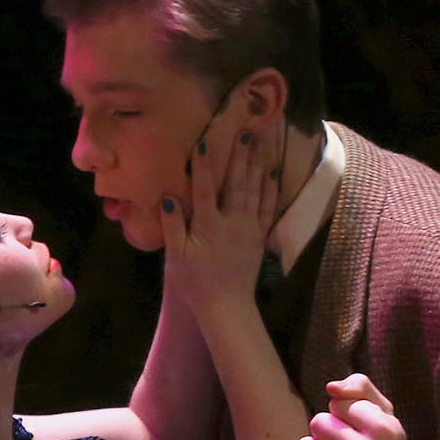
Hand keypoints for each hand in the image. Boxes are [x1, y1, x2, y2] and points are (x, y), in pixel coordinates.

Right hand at [158, 130, 278, 316]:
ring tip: (259, 143)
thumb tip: (168, 197)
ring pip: (254, 191)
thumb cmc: (195, 283)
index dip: (204, 165)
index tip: (204, 141)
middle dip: (239, 156)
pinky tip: (271, 173)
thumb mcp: (176, 257)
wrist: (226, 308)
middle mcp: (232, 223)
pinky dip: (270, 190)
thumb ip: (173, 226)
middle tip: (245, 131)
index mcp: (208, 226)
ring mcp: (249, 229)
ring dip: (256, 165)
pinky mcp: (259, 237)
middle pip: (236, 183)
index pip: (205, 189)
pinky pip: (267, 208)